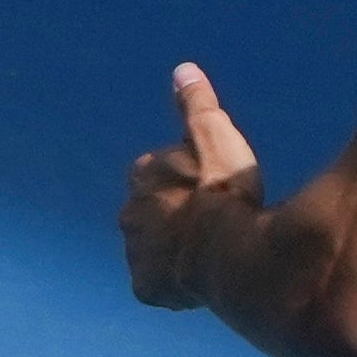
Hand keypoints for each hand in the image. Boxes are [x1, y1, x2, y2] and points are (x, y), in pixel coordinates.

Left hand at [119, 62, 260, 309]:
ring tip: (205, 256)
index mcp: (143, 174)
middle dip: (172, 217)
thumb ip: (197, 105)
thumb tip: (182, 69)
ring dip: (172, 251)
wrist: (227, 252)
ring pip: (152, 249)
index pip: (157, 172)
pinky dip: (174, 284)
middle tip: (208, 224)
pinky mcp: (146, 287)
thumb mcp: (215, 136)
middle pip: (151, 212)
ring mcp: (136, 253)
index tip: (208, 188)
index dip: (184, 180)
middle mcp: (129, 213)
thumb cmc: (224, 191)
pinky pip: (158, 285)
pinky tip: (198, 282)